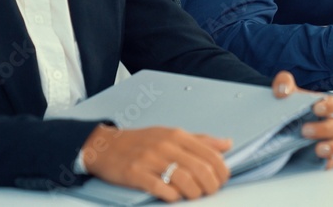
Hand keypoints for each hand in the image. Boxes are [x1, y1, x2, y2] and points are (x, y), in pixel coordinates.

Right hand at [82, 125, 231, 201]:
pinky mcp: (134, 173)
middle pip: (199, 168)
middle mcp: (165, 145)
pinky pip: (159, 187)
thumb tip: (227, 144)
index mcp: (177, 135)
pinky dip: (171, 195)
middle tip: (210, 191)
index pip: (210, 153)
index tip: (222, 179)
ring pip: (183, 179)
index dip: (221, 170)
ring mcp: (149, 159)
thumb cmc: (142, 142)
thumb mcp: (172, 135)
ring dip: (194, 192)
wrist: (105, 146)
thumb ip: (200, 141)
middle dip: (211, 185)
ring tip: (194, 195)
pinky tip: (174, 197)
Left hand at [271, 71, 332, 168]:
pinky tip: (318, 160)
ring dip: (331, 147)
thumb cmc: (286, 106)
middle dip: (324, 129)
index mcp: (322, 106)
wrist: (274, 123)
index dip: (330, 106)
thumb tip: (283, 90)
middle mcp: (327, 123)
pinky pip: (329, 161)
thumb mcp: (282, 91)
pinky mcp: (318, 157)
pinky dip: (327, 162)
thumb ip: (283, 83)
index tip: (317, 108)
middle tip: (305, 130)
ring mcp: (324, 140)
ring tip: (317, 149)